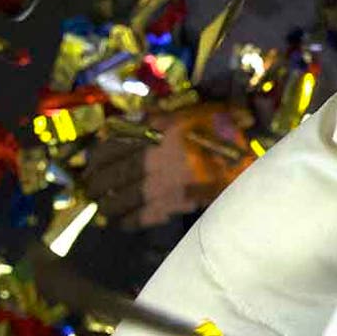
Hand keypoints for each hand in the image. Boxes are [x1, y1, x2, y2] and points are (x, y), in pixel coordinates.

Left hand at [81, 104, 247, 229]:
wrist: (248, 154)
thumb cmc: (218, 128)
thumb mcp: (184, 113)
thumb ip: (154, 117)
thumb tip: (124, 124)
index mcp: (152, 133)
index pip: (111, 148)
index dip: (95, 159)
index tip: (88, 165)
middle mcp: (151, 159)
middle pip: (111, 176)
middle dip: (96, 185)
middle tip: (88, 190)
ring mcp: (161, 185)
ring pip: (123, 199)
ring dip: (107, 206)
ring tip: (101, 209)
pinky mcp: (173, 205)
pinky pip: (143, 216)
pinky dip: (129, 221)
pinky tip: (122, 223)